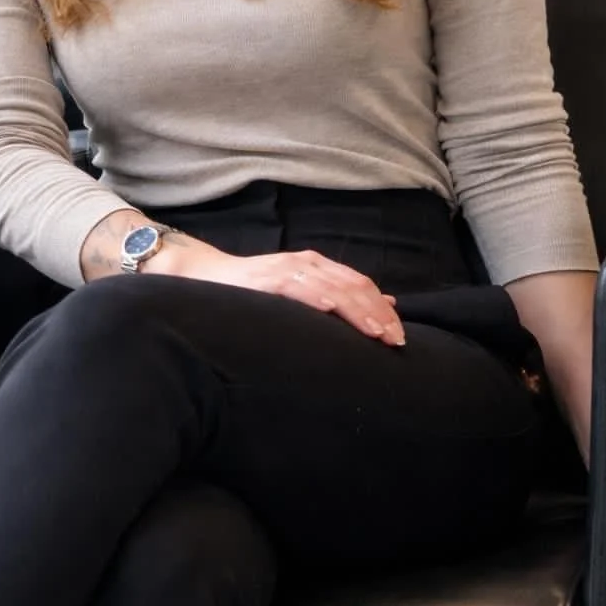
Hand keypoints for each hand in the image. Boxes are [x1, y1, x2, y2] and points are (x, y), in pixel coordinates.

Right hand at [148, 240, 404, 345]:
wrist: (206, 275)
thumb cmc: (255, 291)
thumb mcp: (302, 292)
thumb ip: (338, 297)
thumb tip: (385, 306)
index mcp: (318, 267)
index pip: (360, 285)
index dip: (382, 309)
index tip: (399, 336)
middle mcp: (307, 263)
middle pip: (353, 286)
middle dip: (377, 314)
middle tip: (395, 341)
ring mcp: (286, 269)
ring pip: (332, 287)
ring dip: (356, 310)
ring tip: (375, 332)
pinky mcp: (265, 279)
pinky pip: (295, 286)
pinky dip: (316, 296)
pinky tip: (331, 309)